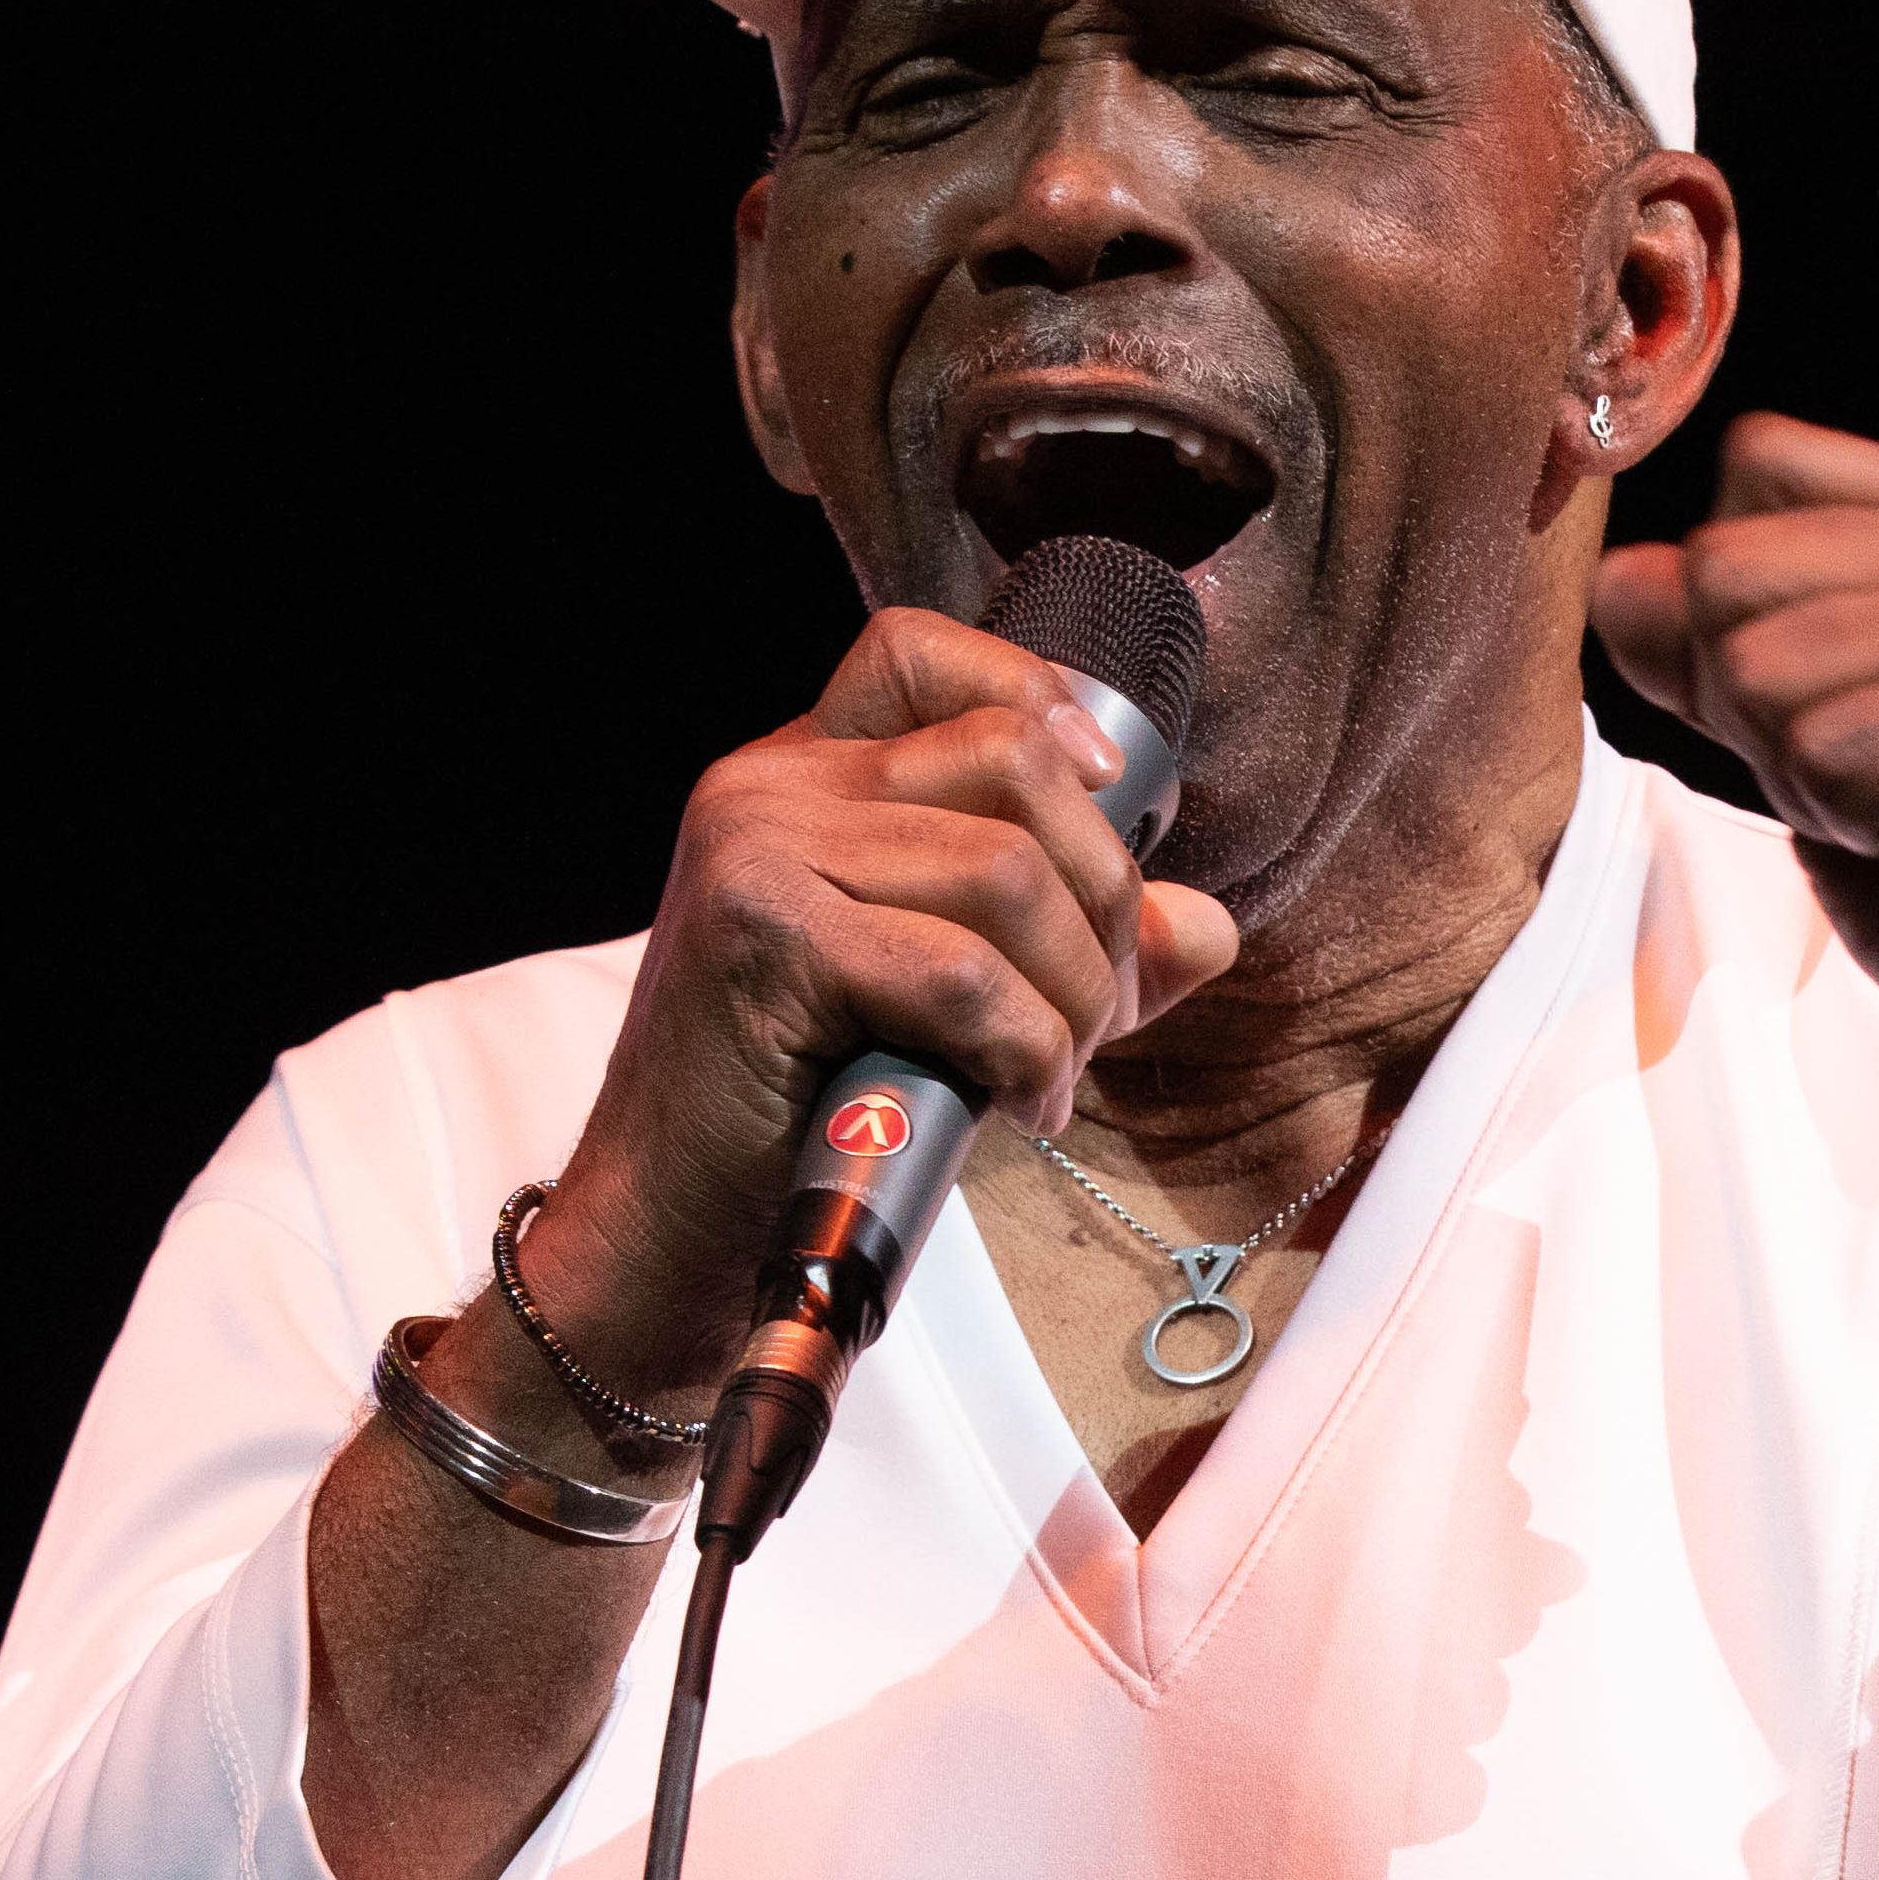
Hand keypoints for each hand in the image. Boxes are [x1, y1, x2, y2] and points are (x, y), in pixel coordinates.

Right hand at [521, 609, 1238, 1400]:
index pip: (921, 653)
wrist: (669, 1226)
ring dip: (1072, 993)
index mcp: (802, 775)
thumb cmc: (805, 1112)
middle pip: (1015, 764)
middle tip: (1090, 1014)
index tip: (1107, 800)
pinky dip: (1027, 1049)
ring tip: (1052, 1070)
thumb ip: (1072, 947)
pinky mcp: (766, 937)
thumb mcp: (952, 1003)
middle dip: (1100, 899)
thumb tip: (1209, 929)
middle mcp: (769, 786)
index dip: (1038, 697)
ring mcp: (758, 849)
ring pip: (1006, 873)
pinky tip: (1019, 1103)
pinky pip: (964, 973)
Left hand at [1589, 413, 1878, 1122]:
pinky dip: (1854, 827)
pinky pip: (1824, 751)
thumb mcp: (1805, 744)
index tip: (1844, 715)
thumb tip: (1616, 579)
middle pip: (1729, 568)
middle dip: (1757, 711)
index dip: (1736, 612)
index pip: (1754, 466)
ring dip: (1808, 780)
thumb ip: (1710, 652)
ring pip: (1760, 668)